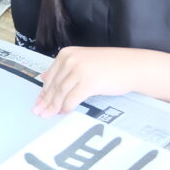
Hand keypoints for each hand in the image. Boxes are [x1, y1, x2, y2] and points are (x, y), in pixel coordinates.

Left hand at [33, 47, 161, 116]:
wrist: (131, 66)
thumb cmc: (109, 65)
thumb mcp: (82, 61)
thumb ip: (64, 69)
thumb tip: (44, 78)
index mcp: (66, 54)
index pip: (50, 76)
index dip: (43, 92)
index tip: (38, 102)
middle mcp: (70, 60)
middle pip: (54, 86)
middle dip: (46, 102)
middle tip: (39, 113)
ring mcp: (79, 70)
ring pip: (61, 94)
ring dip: (54, 107)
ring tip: (50, 115)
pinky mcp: (88, 82)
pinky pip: (72, 99)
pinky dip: (67, 108)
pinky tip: (65, 113)